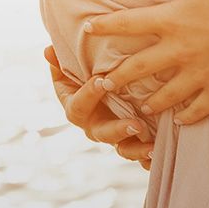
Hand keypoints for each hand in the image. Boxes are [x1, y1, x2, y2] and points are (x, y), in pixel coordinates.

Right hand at [46, 46, 153, 168]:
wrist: (107, 91)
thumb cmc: (87, 77)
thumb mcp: (73, 70)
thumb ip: (60, 63)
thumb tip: (48, 49)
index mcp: (78, 109)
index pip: (79, 105)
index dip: (88, 94)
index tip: (101, 81)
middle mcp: (95, 126)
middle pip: (103, 133)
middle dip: (118, 130)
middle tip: (135, 124)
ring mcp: (114, 137)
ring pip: (123, 149)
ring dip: (137, 149)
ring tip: (152, 146)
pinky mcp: (132, 142)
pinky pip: (140, 155)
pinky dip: (149, 158)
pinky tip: (160, 155)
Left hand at [85, 0, 208, 125]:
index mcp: (172, 20)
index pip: (127, 24)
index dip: (104, 25)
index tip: (86, 28)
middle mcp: (179, 51)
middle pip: (137, 69)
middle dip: (116, 78)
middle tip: (101, 85)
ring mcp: (199, 74)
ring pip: (164, 96)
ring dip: (149, 102)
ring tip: (140, 108)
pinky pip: (197, 110)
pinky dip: (186, 117)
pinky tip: (179, 120)